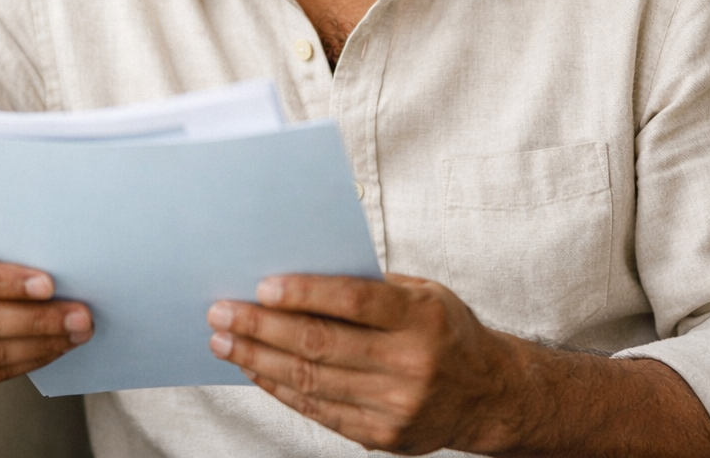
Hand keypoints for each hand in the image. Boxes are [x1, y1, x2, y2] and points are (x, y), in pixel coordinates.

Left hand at [206, 273, 521, 453]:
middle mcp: (411, 363)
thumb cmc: (446, 330)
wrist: (488, 394)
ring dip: (259, 360)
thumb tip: (301, 273)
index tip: (262, 286)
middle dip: (262, 327)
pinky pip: (319, 410)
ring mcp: (396, 404)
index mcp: (422, 317)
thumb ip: (372, 286)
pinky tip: (255, 371)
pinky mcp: (383, 434)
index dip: (306, 293)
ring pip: (312, 380)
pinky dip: (281, 389)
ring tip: (224, 342)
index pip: (355, 301)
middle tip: (222, 312)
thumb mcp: (424, 293)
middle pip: (322, 343)